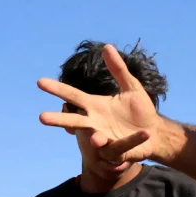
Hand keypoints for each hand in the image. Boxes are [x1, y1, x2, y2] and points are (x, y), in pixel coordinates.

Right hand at [37, 44, 159, 162]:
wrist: (155, 132)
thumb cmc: (141, 110)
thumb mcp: (131, 87)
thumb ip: (119, 70)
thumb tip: (107, 47)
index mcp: (95, 105)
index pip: (73, 96)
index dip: (58, 89)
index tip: (40, 82)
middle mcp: (96, 122)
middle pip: (74, 120)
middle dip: (59, 119)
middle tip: (41, 117)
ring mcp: (106, 137)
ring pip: (95, 139)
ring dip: (94, 139)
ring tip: (95, 139)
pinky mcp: (119, 149)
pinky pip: (121, 146)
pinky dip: (131, 140)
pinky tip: (142, 134)